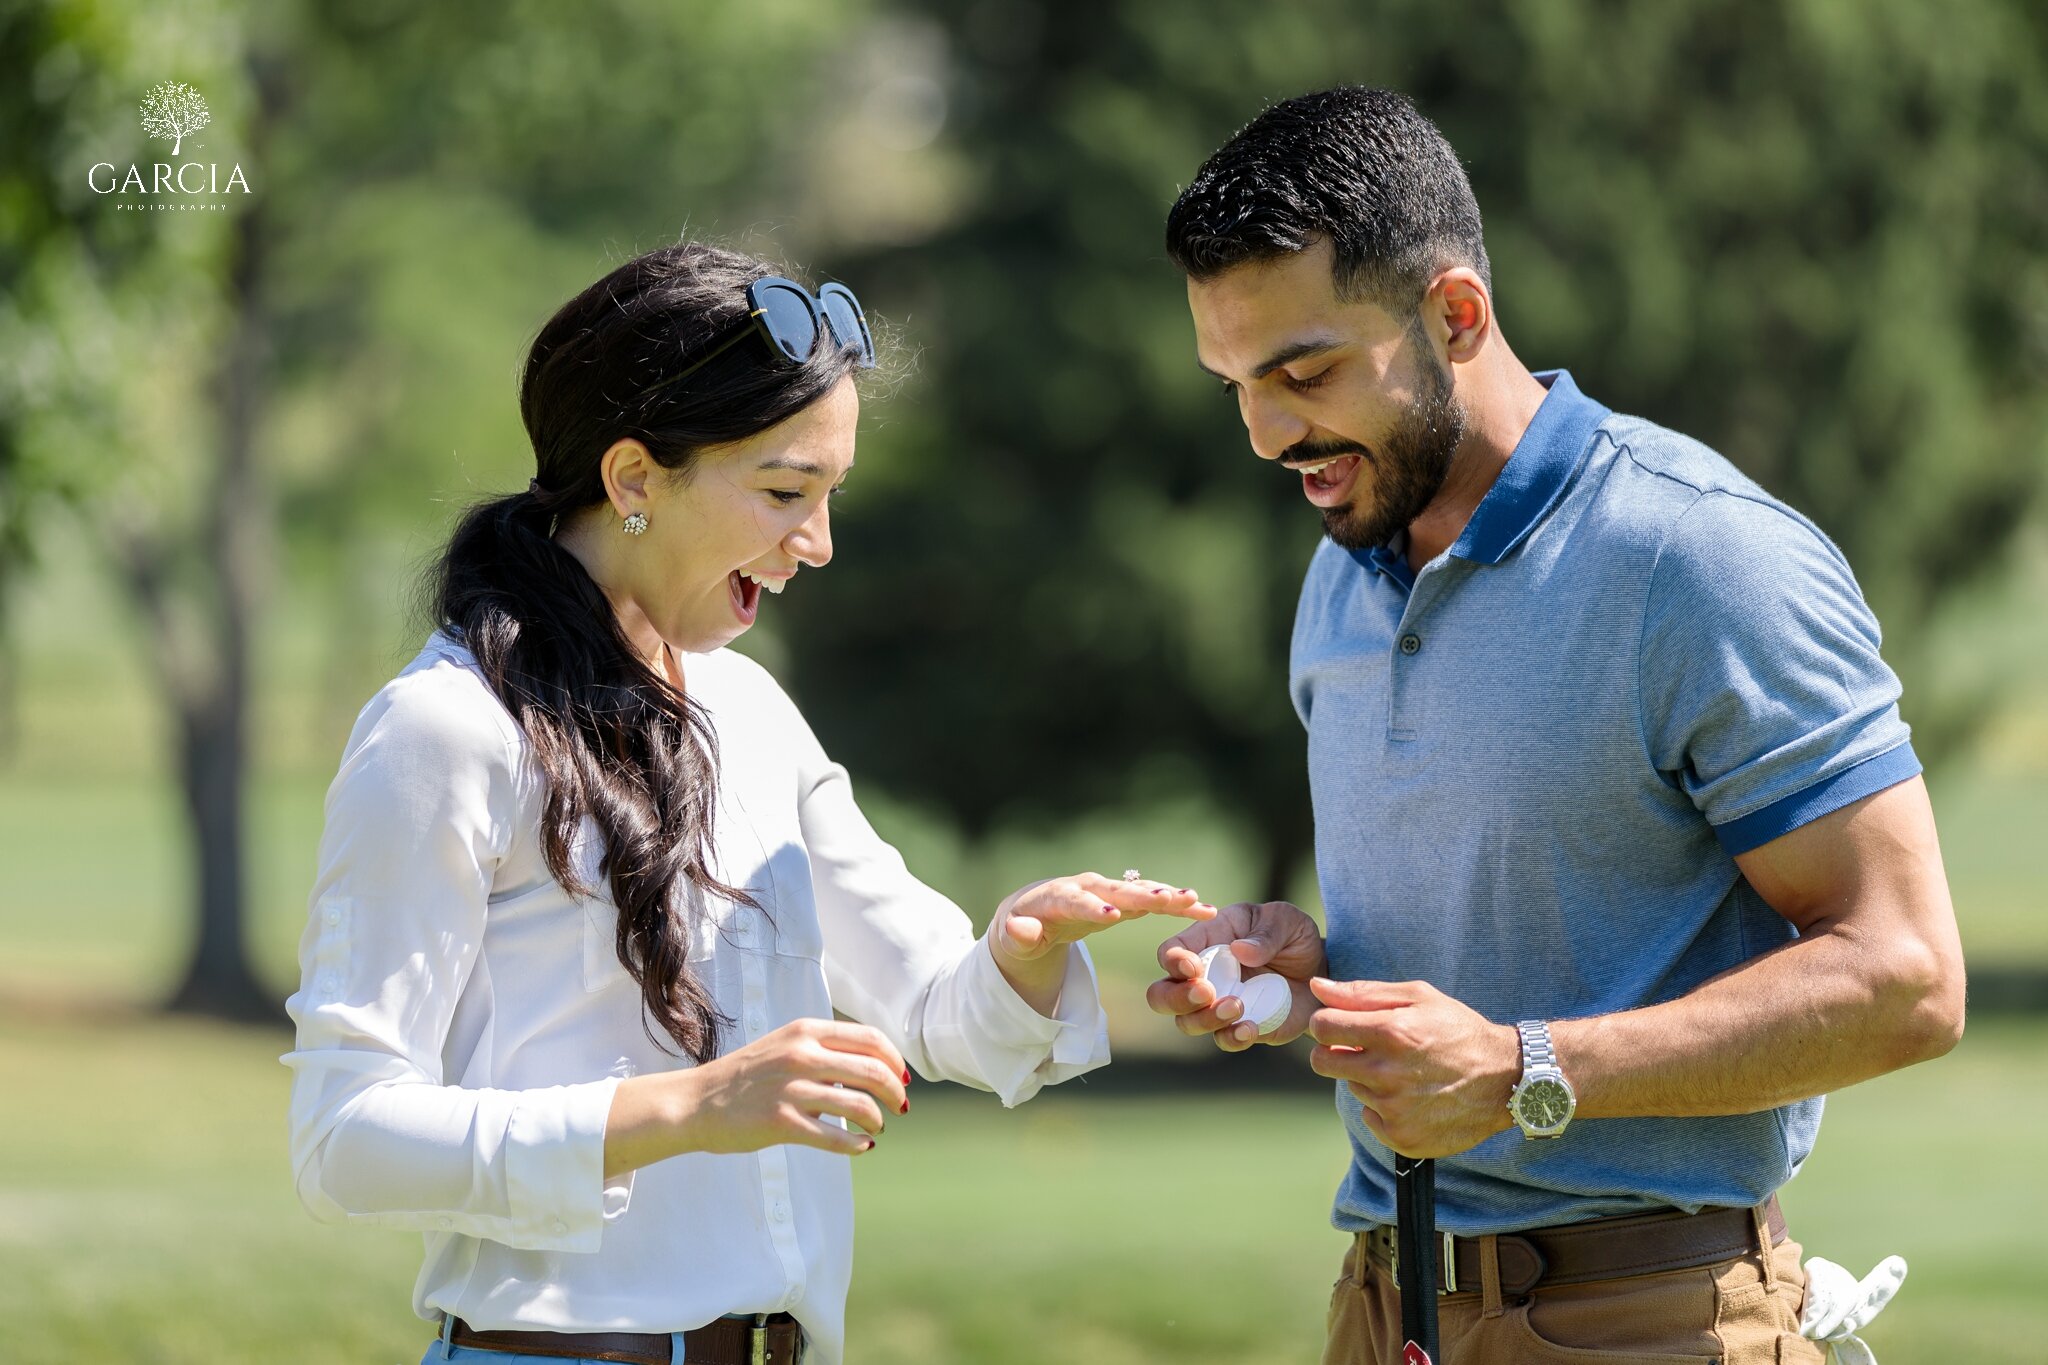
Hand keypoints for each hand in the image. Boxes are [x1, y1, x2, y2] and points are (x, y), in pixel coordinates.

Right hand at [673, 1017, 909, 1157]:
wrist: (696, 1102)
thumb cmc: (746, 1077)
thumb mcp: (785, 1046)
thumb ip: (824, 1050)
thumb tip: (874, 1068)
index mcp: (805, 1031)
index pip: (870, 1039)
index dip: (895, 1060)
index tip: (903, 1078)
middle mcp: (800, 1055)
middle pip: (873, 1071)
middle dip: (895, 1092)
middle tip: (901, 1107)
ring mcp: (790, 1089)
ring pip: (859, 1105)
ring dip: (878, 1119)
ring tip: (877, 1128)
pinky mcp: (780, 1122)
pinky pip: (835, 1137)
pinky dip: (856, 1145)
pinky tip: (861, 1146)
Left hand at [992, 871, 1216, 962]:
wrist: (1033, 913)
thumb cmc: (1020, 930)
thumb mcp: (1012, 939)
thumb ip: (1018, 935)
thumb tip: (1020, 930)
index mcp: (1057, 897)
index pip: (1075, 901)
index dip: (1092, 908)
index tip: (1112, 917)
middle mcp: (1086, 888)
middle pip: (1115, 890)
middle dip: (1142, 895)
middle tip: (1168, 899)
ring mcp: (1107, 892)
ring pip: (1139, 891)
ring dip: (1167, 895)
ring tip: (1195, 901)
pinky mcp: (1123, 900)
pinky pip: (1152, 901)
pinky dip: (1175, 904)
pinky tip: (1203, 909)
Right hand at [1147, 901, 1326, 1049]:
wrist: (1321, 970)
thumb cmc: (1294, 936)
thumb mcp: (1285, 920)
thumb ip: (1265, 933)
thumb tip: (1240, 951)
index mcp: (1207, 940)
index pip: (1170, 952)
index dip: (1173, 962)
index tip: (1194, 968)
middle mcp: (1205, 975)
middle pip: (1161, 995)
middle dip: (1176, 998)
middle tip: (1206, 993)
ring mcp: (1218, 1005)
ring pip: (1187, 1023)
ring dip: (1205, 1019)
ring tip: (1237, 1007)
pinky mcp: (1240, 1027)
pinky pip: (1224, 1040)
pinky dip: (1232, 1037)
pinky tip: (1251, 1027)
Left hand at [1306, 977, 1520, 1157]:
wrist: (1504, 1080)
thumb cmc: (1458, 1030)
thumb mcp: (1418, 997)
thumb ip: (1362, 993)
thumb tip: (1317, 986)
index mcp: (1390, 1032)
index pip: (1321, 1026)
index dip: (1327, 1022)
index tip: (1341, 1025)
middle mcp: (1388, 1074)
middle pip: (1322, 1062)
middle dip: (1335, 1051)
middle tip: (1364, 1050)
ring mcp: (1394, 1109)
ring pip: (1352, 1087)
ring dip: (1368, 1078)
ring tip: (1405, 1072)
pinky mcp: (1401, 1136)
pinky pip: (1370, 1117)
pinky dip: (1383, 1108)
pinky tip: (1411, 1097)